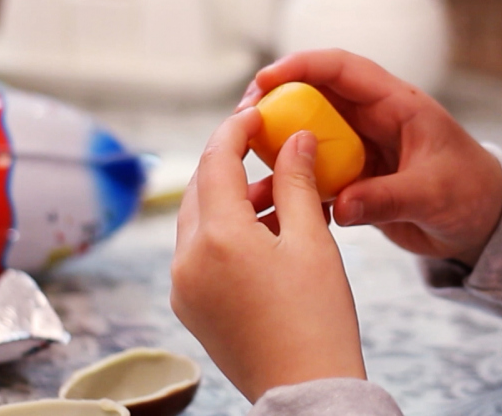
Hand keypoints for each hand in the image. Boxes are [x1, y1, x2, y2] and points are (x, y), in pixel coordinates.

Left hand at [170, 108, 365, 402]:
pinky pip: (200, 251)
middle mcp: (187, 259)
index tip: (258, 113)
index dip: (237, 129)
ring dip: (232, 198)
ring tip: (281, 192)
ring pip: (199, 219)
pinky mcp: (190, 306)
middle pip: (200, 187)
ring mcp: (183, 286)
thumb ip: (297, 182)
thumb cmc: (317, 320)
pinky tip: (267, 231)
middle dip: (231, 161)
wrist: (306, 392)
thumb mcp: (312, 241)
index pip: (216, 160)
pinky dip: (227, 231)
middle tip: (268, 145)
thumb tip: (296, 139)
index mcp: (218, 237)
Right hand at [237, 50, 501, 266]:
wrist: (484, 225)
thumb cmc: (473, 194)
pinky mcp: (353, 179)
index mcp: (397, 105)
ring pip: (306, 136)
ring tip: (241, 161)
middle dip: (275, 102)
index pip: (342, 69)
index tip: (265, 79)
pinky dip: (290, 184)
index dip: (301, 66)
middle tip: (241, 120)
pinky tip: (266, 201)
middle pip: (313, 96)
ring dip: (276, 146)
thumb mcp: (435, 194)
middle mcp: (372, 120)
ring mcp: (360, 148)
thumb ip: (389, 198)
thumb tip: (341, 206)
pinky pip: (313, 174)